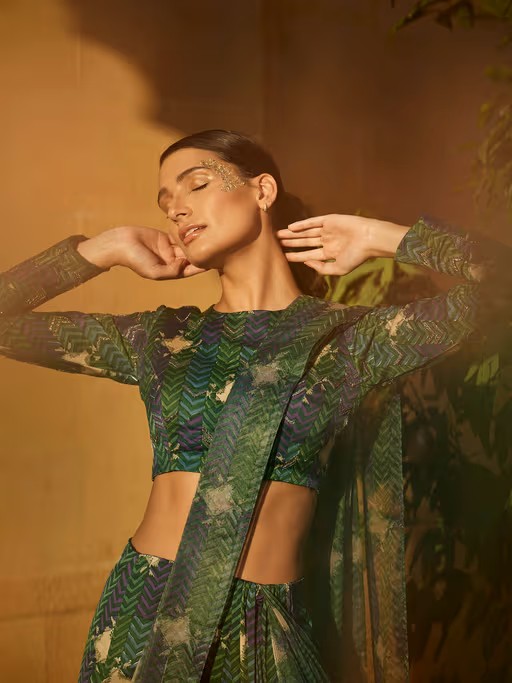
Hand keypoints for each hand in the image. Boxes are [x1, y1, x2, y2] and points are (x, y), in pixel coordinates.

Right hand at [77, 226, 207, 279]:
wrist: (120, 243)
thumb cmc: (135, 260)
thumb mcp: (153, 271)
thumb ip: (170, 271)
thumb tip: (184, 265)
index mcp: (169, 272)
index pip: (188, 270)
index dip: (201, 267)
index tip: (214, 262)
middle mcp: (170, 261)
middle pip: (189, 258)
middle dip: (201, 254)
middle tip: (218, 248)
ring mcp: (168, 249)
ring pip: (185, 247)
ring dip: (195, 244)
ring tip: (211, 239)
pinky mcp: (164, 237)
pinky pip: (178, 236)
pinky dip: (186, 235)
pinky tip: (198, 231)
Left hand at [276, 214, 408, 275]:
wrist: (369, 239)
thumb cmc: (357, 256)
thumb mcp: (339, 269)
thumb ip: (322, 268)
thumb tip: (306, 262)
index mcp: (330, 253)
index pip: (308, 255)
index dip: (296, 256)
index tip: (283, 257)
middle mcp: (327, 241)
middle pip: (304, 242)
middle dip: (291, 243)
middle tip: (276, 243)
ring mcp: (327, 230)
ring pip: (306, 232)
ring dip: (293, 234)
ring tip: (278, 235)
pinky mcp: (329, 220)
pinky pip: (312, 222)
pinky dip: (302, 224)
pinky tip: (290, 227)